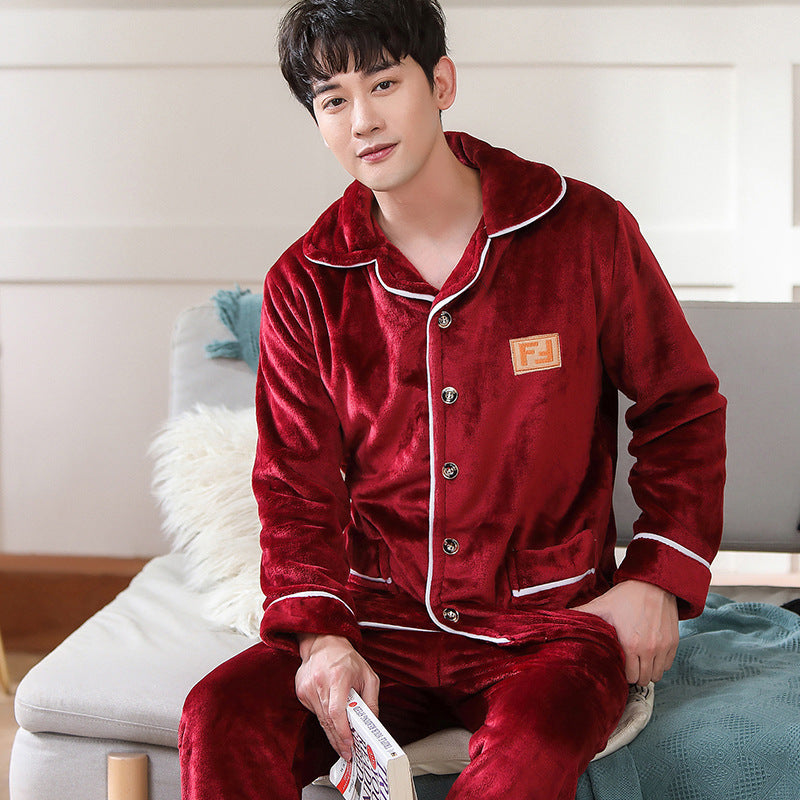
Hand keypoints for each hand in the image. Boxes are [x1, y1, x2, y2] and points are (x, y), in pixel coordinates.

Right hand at [295, 634, 379, 760]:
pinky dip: (325, 718)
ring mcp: (308, 687)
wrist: (324, 644)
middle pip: (328, 720)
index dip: (342, 731)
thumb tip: (372, 723)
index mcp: (338, 676)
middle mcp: (320, 682)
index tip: (350, 745)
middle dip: (339, 740)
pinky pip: (315, 712)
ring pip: (321, 719)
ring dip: (332, 732)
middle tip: (348, 753)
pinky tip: (332, 714)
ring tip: (343, 742)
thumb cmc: (347, 659)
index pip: (337, 711)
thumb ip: (372, 701)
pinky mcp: (302, 692)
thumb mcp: (368, 675)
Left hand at [572, 580, 678, 685]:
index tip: (619, 664)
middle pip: (643, 679)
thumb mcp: (601, 605)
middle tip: (628, 664)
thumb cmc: (627, 595)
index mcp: (631, 644)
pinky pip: (668, 664)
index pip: (630, 677)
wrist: (653, 583)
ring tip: (639, 659)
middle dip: (635, 674)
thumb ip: (581, 614)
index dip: (623, 673)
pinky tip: (650, 653)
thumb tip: (557, 616)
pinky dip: (660, 662)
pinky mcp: (674, 643)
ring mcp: (663, 647)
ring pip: (657, 675)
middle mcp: (649, 649)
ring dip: (648, 670)